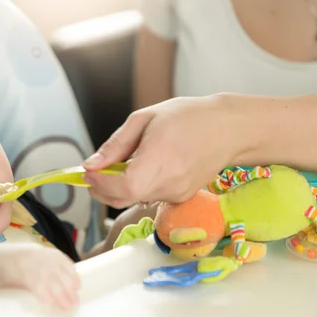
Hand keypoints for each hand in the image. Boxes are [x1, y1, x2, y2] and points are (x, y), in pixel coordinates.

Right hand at [0, 244, 79, 309]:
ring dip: (60, 292)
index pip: (59, 258)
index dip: (70, 272)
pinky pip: (33, 282)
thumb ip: (37, 268)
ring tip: (67, 306)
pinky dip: (44, 292)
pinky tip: (50, 302)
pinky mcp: (14, 270)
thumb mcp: (22, 262)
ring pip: (48, 276)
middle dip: (67, 285)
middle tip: (74, 301)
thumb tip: (53, 283)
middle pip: (57, 269)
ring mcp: (24, 261)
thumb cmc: (0, 266)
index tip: (77, 286)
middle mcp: (33, 254)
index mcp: (36, 251)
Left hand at [82, 94, 248, 206]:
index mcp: (161, 158)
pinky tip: (144, 168)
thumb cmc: (188, 117)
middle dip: (103, 188)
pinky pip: (148, 197)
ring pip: (134, 198)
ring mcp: (177, 194)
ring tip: (125, 162)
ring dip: (120, 186)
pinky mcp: (180, 198)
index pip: (123, 187)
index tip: (88, 172)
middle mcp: (170, 182)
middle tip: (96, 171)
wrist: (228, 129)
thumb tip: (91, 165)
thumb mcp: (144, 119)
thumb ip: (115, 145)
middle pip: (124, 198)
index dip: (100, 183)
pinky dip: (137, 186)